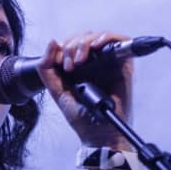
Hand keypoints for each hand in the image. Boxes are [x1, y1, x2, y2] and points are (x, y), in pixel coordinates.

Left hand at [36, 31, 133, 146]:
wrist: (97, 133)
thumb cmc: (80, 116)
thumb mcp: (56, 89)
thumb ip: (46, 68)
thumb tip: (52, 42)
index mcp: (79, 67)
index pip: (71, 42)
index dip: (63, 47)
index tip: (59, 64)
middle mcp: (95, 63)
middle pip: (84, 36)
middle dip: (71, 45)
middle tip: (68, 66)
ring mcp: (109, 63)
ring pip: (98, 36)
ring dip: (84, 43)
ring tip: (78, 61)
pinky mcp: (123, 66)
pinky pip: (121, 41)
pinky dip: (107, 38)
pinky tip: (95, 47)